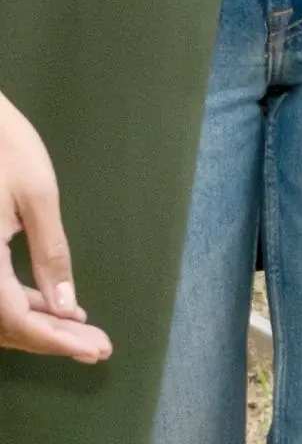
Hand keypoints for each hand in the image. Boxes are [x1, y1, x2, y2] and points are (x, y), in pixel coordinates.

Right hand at [0, 91, 110, 360]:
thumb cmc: (5, 146)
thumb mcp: (37, 195)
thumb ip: (50, 253)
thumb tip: (66, 306)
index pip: (15, 319)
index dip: (55, 340)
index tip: (95, 348)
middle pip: (5, 324)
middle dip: (52, 339)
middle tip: (98, 346)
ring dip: (38, 326)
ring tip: (84, 330)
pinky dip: (21, 305)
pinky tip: (54, 306)